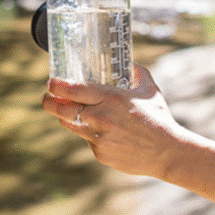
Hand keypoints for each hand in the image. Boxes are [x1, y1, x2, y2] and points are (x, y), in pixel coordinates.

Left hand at [42, 64, 185, 178]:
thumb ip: (136, 72)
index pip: (72, 90)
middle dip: (49, 102)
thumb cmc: (158, 117)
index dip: (56, 86)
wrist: (166, 151)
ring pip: (70, 125)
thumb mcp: (149, 89)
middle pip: (61, 110)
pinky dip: (91, 133)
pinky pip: (87, 140)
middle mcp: (100, 118)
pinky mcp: (100, 153)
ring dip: (67, 117)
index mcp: (111, 98)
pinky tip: (106, 131)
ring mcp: (98, 138)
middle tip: (48, 97)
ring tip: (72, 111)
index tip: (51, 82)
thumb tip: (127, 61)